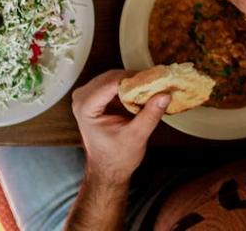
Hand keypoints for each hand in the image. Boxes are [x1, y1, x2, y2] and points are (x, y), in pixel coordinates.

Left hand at [72, 70, 167, 185]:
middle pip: (111, 77)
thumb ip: (150, 115)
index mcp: (85, 107)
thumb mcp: (136, 137)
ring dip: (132, 82)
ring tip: (152, 88)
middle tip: (157, 83)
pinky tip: (142, 93)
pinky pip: (112, 84)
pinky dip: (127, 87)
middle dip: (134, 79)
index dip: (133, 79)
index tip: (154, 79)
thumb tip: (164, 95)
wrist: (107, 169)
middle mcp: (81, 97)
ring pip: (112, 78)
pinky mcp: (94, 97)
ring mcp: (86, 96)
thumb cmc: (117, 157)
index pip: (110, 83)